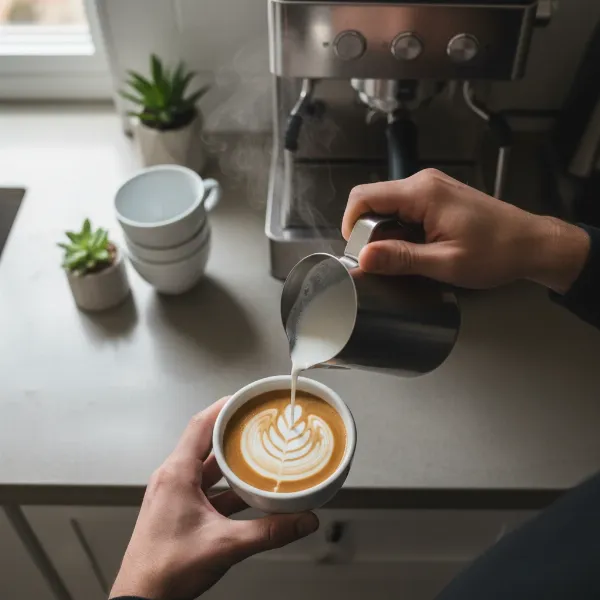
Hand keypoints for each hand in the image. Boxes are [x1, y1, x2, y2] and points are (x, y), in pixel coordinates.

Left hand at [110, 398, 318, 599]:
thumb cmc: (165, 569)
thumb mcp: (224, 545)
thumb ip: (269, 532)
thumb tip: (301, 521)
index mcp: (176, 474)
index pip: (201, 425)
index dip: (224, 406)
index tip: (246, 398)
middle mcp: (173, 478)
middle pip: (207, 442)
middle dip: (235, 432)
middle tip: (259, 424)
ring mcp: (175, 494)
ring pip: (209, 467)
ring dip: (234, 462)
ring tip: (260, 456)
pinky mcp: (180, 509)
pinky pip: (208, 487)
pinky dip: (228, 486)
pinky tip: (249, 494)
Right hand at [342, 169, 589, 293]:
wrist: (532, 244)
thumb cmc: (496, 253)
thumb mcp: (445, 263)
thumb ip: (401, 259)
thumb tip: (363, 258)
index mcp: (422, 192)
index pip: (363, 197)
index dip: (351, 225)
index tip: (359, 253)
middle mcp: (423, 181)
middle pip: (373, 201)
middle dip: (369, 233)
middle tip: (385, 263)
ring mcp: (431, 187)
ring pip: (387, 207)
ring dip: (387, 234)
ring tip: (406, 259)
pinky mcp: (437, 196)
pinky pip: (404, 210)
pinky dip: (401, 231)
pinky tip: (418, 250)